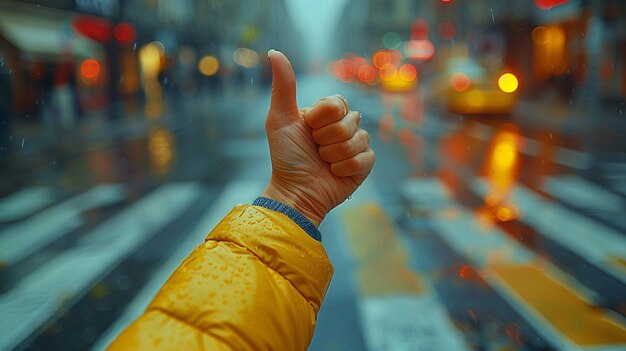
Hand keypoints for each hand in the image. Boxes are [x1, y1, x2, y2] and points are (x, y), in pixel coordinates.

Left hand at [262, 50, 374, 225]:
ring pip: (358, 140)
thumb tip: (274, 52)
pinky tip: (335, 173)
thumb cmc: (286, 156)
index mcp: (326, 112)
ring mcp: (356, 144)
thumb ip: (283, 86)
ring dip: (335, 155)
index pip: (337, 103)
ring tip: (323, 163)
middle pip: (349, 120)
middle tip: (315, 150)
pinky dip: (346, 168)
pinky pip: (366, 157)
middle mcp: (343, 125)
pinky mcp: (365, 164)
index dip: (321, 119)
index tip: (307, 130)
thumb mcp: (280, 119)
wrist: (296, 192)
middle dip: (327, 139)